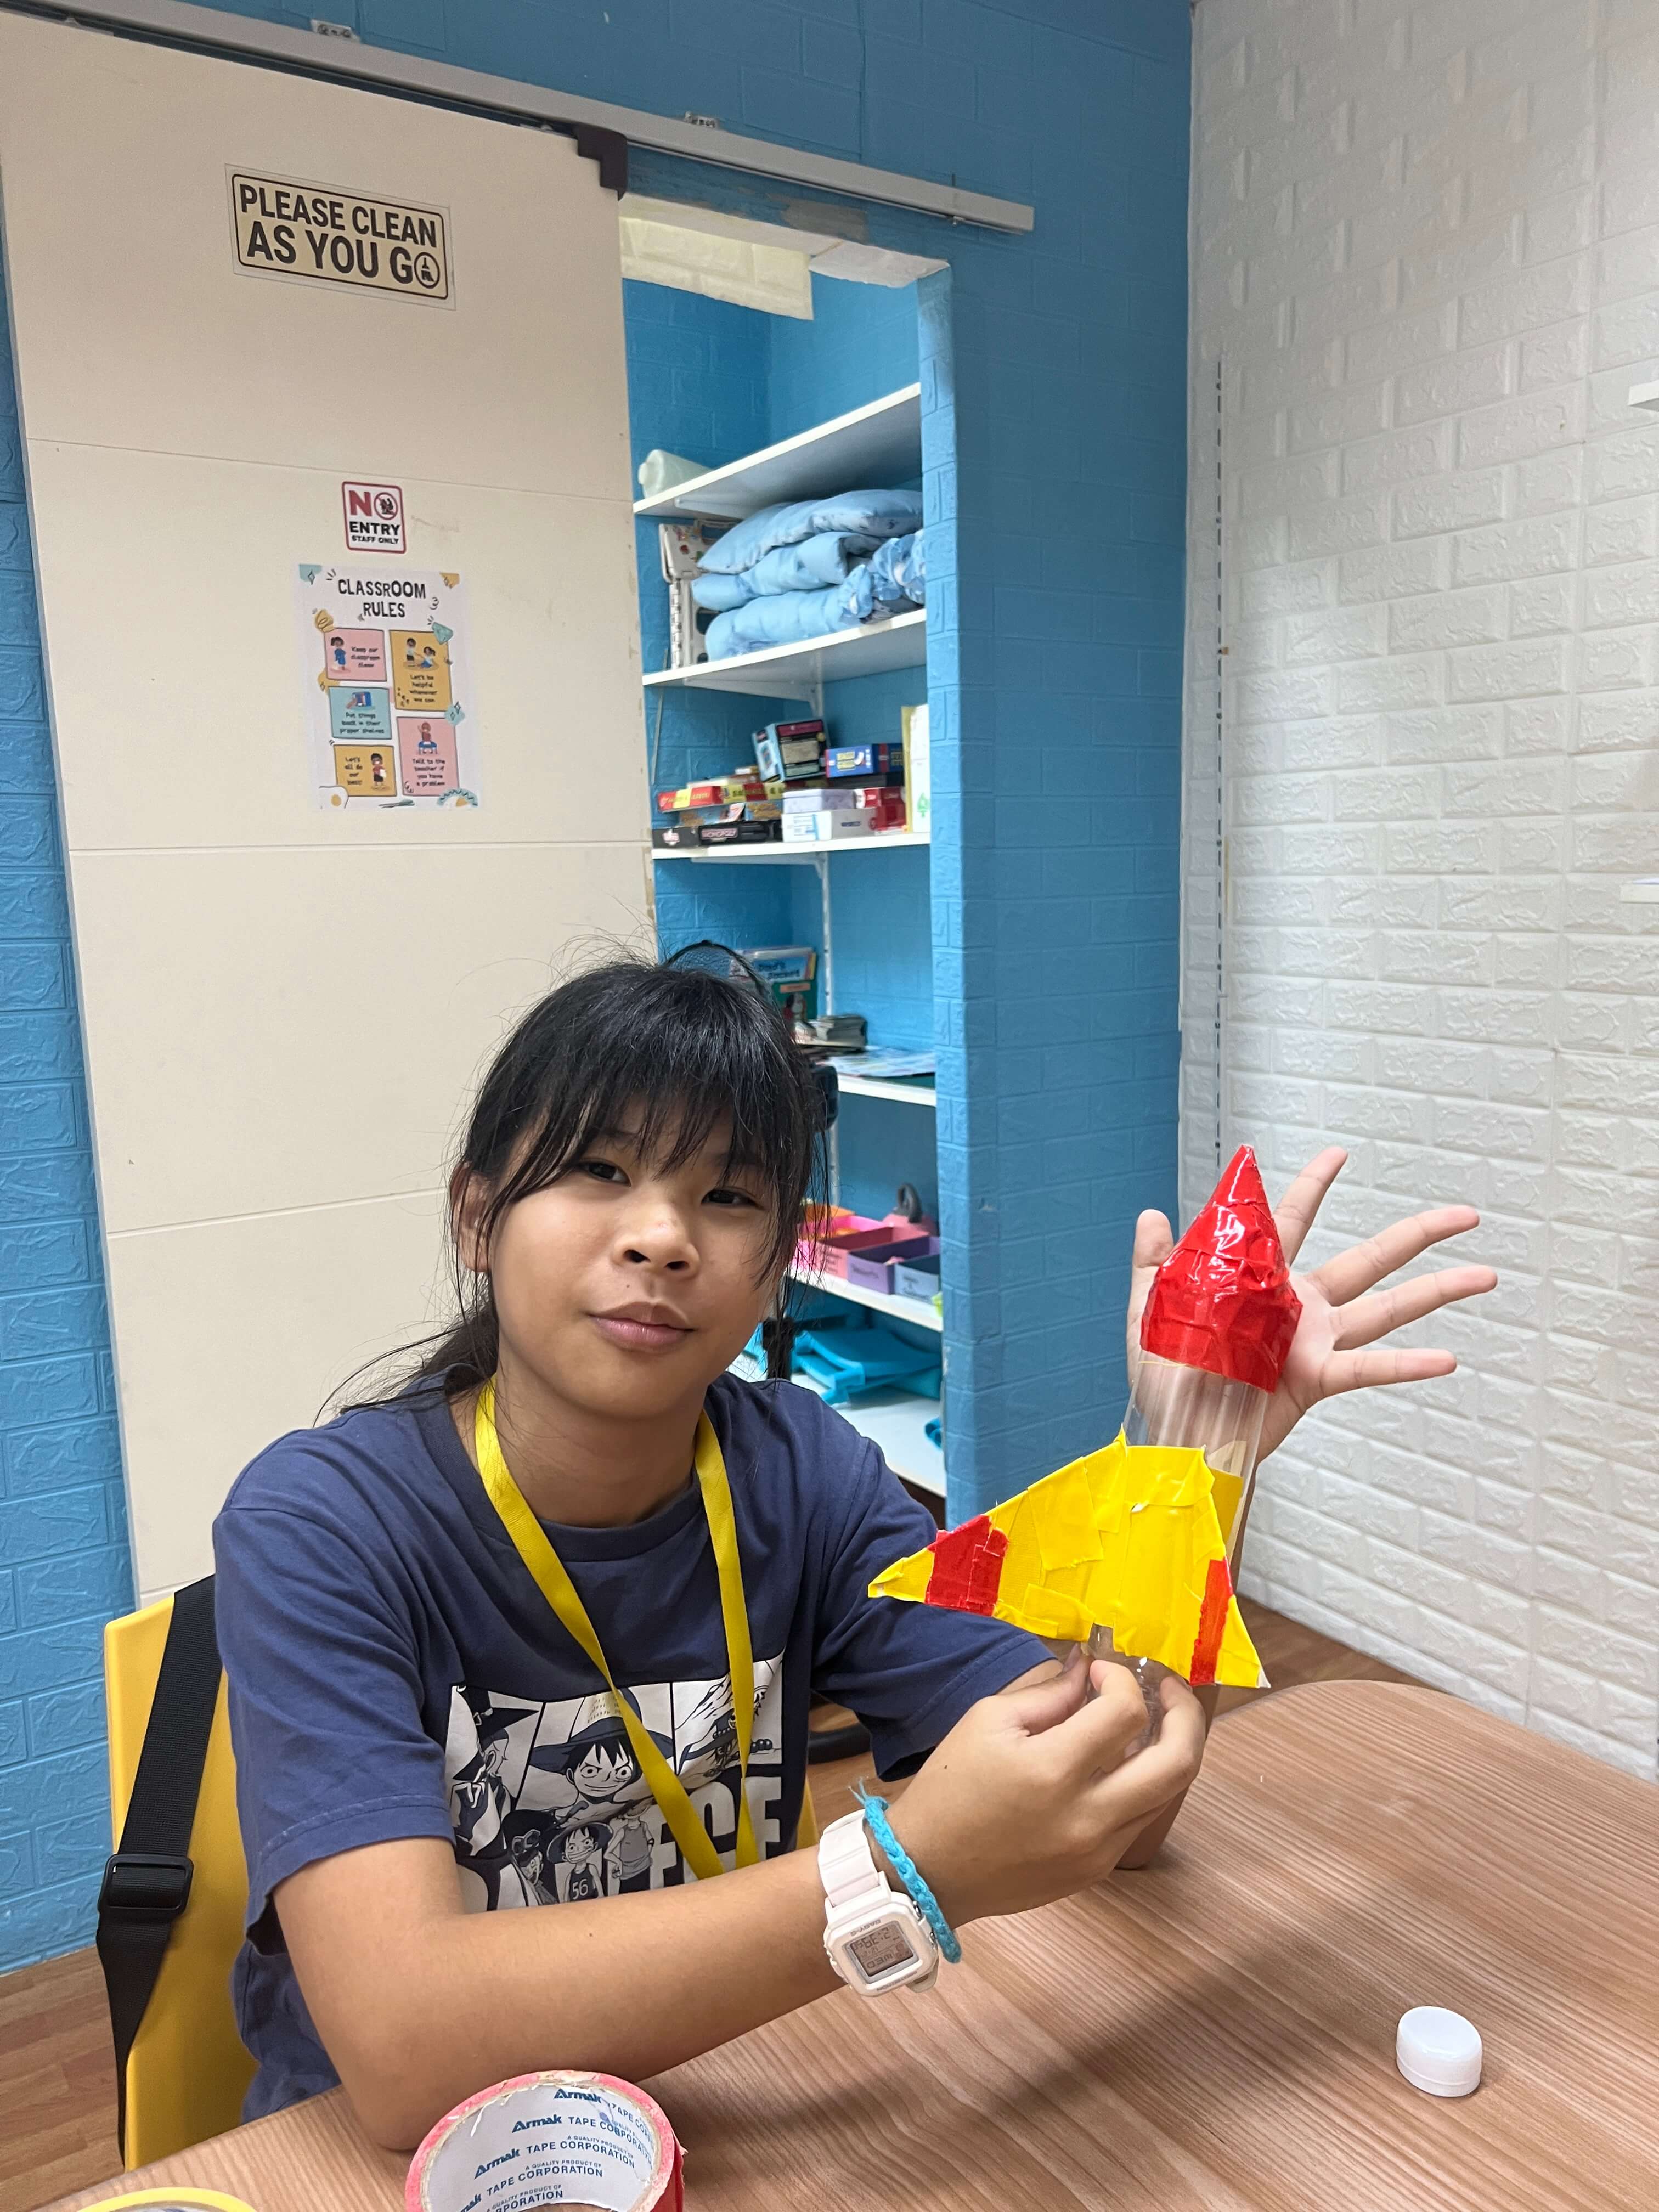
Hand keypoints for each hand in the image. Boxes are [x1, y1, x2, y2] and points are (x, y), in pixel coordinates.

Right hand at [884, 1653, 1204, 1927]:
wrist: (929, 1872)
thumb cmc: (951, 1788)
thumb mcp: (989, 1722)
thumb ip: (1050, 1694)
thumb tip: (1090, 1669)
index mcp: (1053, 1771)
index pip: (1125, 1713)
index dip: (1120, 1679)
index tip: (1100, 1670)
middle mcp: (1088, 1816)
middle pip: (1178, 1762)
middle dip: (1186, 1714)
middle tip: (1167, 1686)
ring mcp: (1099, 1851)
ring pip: (1169, 1794)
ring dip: (1170, 1748)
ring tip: (1154, 1720)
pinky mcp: (1097, 1870)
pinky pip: (1141, 1819)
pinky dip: (1144, 1783)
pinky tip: (1124, 1762)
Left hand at [1127, 1146, 1496, 1463]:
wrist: (1176, 1433)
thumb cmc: (1167, 1378)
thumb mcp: (1151, 1311)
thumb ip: (1154, 1262)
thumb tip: (1152, 1215)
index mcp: (1264, 1282)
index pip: (1294, 1221)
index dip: (1314, 1186)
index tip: (1339, 1155)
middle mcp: (1301, 1307)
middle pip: (1370, 1259)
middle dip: (1418, 1233)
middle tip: (1465, 1213)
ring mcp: (1315, 1342)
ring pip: (1388, 1307)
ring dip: (1438, 1291)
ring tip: (1486, 1274)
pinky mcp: (1316, 1379)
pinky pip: (1368, 1368)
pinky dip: (1407, 1365)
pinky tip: (1447, 1358)